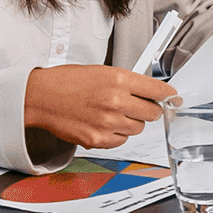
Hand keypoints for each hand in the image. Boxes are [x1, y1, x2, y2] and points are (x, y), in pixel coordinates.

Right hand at [22, 64, 175, 150]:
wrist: (40, 97)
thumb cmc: (67, 82)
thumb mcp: (103, 71)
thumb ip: (128, 82)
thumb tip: (151, 91)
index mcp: (118, 80)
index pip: (159, 90)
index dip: (168, 95)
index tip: (172, 97)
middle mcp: (115, 101)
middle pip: (153, 112)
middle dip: (149, 109)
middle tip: (138, 105)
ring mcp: (106, 122)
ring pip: (138, 128)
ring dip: (131, 122)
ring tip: (114, 114)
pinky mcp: (97, 139)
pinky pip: (121, 141)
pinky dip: (117, 135)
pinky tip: (105, 124)